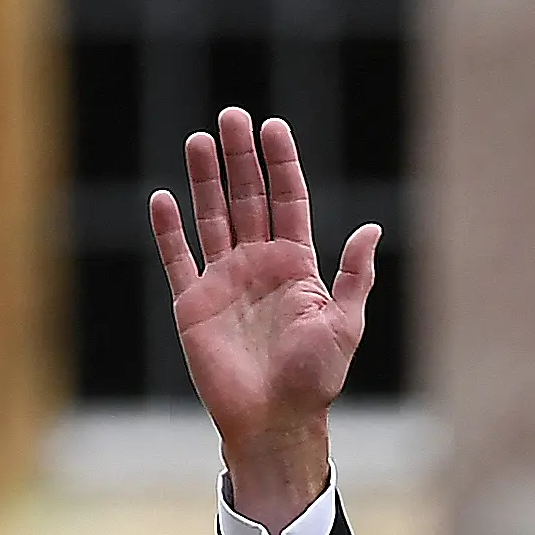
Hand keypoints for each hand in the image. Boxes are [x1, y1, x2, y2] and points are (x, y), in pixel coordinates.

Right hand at [149, 108, 380, 528]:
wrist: (274, 418)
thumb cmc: (315, 378)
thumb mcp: (344, 325)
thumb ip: (354, 276)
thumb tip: (371, 231)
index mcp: (297, 267)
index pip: (288, 202)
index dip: (281, 165)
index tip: (273, 127)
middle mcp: (259, 265)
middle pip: (248, 199)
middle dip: (241, 158)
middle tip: (232, 116)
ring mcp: (224, 280)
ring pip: (212, 217)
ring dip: (205, 179)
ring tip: (199, 139)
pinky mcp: (193, 301)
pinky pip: (178, 257)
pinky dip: (169, 230)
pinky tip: (163, 197)